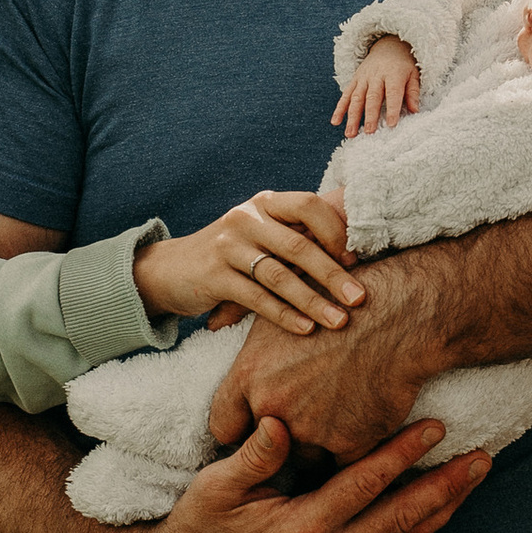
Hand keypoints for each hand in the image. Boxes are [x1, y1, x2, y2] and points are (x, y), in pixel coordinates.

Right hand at [122, 413, 487, 532]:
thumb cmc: (197, 531)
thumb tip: (279, 423)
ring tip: (474, 479)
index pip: (365, 485)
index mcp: (302, 530)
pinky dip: (420, 528)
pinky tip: (438, 509)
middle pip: (403, 518)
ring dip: (444, 509)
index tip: (436, 426)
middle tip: (484, 457)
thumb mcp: (214, 489)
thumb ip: (252, 457)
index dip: (403, 454)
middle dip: (447, 486)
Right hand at [134, 190, 361, 333]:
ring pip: (279, 275)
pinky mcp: (213, 276)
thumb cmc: (232, 255)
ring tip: (339, 321)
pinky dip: (284, 316)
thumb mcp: (262, 237)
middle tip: (360, 298)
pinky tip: (306, 329)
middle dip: (333, 274)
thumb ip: (297, 238)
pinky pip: (257, 298)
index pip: (308, 205)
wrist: (171, 270)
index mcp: (265, 203)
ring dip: (313, 301)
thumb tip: (353, 256)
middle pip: (298, 245)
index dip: (336, 232)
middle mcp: (246, 218)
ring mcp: (227, 246)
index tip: (355, 261)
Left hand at [206, 273, 436, 463]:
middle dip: (278, 440)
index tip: (254, 426)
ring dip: (316, 445)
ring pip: (304, 457)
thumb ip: (243, 318)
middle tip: (302, 419)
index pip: (223, 425)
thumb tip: (213, 320)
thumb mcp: (281, 299)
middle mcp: (273, 408)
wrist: (401, 315)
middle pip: (264, 448)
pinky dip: (352, 448)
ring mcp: (311, 431)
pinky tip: (363, 423)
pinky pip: (342, 463)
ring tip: (338, 415)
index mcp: (250, 376)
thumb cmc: (340, 298)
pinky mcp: (349, 445)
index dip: (240, 428)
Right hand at [330, 38, 420, 136]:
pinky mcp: (354, 80)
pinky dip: (339, 108)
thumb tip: (414, 110)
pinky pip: (346, 95)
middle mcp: (376, 76)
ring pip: (356, 98)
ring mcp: (363, 78)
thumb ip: (413, 92)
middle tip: (369, 132)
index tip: (391, 124)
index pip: (393, 93)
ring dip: (352, 117)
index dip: (392, 108)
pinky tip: (335, 121)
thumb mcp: (413, 74)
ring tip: (351, 134)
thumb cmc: (403, 64)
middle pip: (372, 97)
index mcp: (393, 74)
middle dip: (370, 115)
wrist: (388, 46)